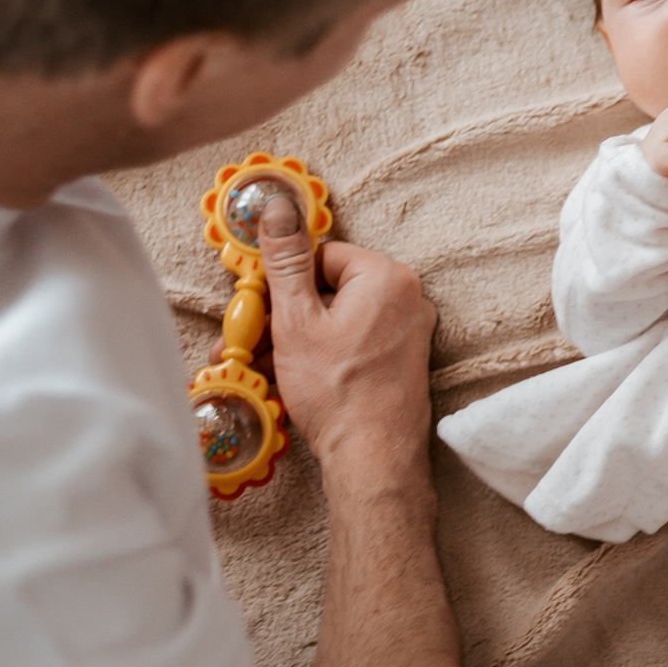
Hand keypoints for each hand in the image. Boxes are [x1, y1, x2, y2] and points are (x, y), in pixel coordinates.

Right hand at [255, 192, 437, 490]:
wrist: (372, 457)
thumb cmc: (337, 390)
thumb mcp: (296, 319)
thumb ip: (287, 261)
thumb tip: (279, 208)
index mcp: (387, 276)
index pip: (323, 256)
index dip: (286, 282)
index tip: (261, 306)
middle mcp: (409, 298)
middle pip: (331, 288)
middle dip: (289, 313)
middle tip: (256, 339)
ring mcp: (411, 331)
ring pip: (340, 319)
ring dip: (301, 338)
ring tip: (268, 366)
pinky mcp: (405, 361)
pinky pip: (356, 343)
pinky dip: (326, 355)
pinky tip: (297, 378)